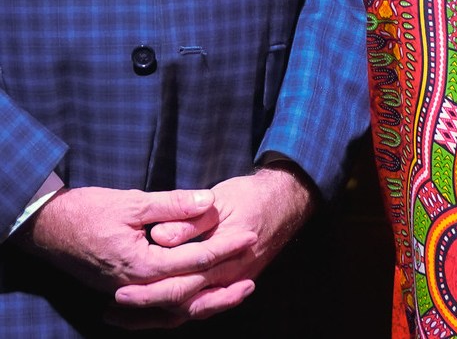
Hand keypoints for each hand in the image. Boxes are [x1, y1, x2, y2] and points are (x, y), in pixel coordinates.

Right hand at [22, 183, 249, 301]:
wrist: (50, 229)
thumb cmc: (89, 212)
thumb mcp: (133, 202)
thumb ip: (172, 204)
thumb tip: (208, 202)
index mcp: (140, 264)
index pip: (192, 261)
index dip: (225, 248)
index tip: (251, 236)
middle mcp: (135, 286)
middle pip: (186, 294)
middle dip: (221, 287)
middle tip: (252, 278)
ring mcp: (127, 292)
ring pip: (171, 308)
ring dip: (204, 302)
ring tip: (235, 293)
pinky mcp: (123, 291)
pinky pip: (156, 308)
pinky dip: (180, 306)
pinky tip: (199, 298)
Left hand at [109, 165, 316, 326]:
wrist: (287, 200)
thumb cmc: (252, 196)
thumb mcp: (222, 199)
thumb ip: (191, 220)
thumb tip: (160, 237)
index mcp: (227, 254)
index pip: (183, 283)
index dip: (149, 290)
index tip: (118, 290)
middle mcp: (230, 277)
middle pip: (183, 303)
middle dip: (145, 308)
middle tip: (112, 307)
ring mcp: (232, 284)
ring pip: (190, 311)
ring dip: (155, 317)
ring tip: (122, 317)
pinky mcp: (230, 285)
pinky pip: (201, 307)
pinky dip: (175, 313)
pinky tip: (154, 313)